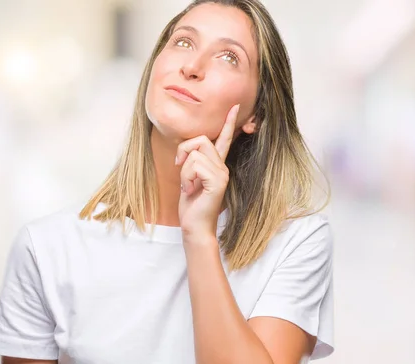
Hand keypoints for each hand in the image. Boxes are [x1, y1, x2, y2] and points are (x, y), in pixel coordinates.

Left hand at [176, 104, 238, 244]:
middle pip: (201, 139)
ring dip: (184, 171)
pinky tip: (191, 190)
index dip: (229, 123)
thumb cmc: (191, 205)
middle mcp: (223, 167)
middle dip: (183, 151)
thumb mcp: (188, 178)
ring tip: (187, 186)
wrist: (195, 227)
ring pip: (195, 154)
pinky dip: (186, 177)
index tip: (235, 106)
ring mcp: (222, 174)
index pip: (224, 139)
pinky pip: (195, 166)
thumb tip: (186, 149)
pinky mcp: (218, 181)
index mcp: (217, 165)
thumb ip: (192, 162)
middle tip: (179, 167)